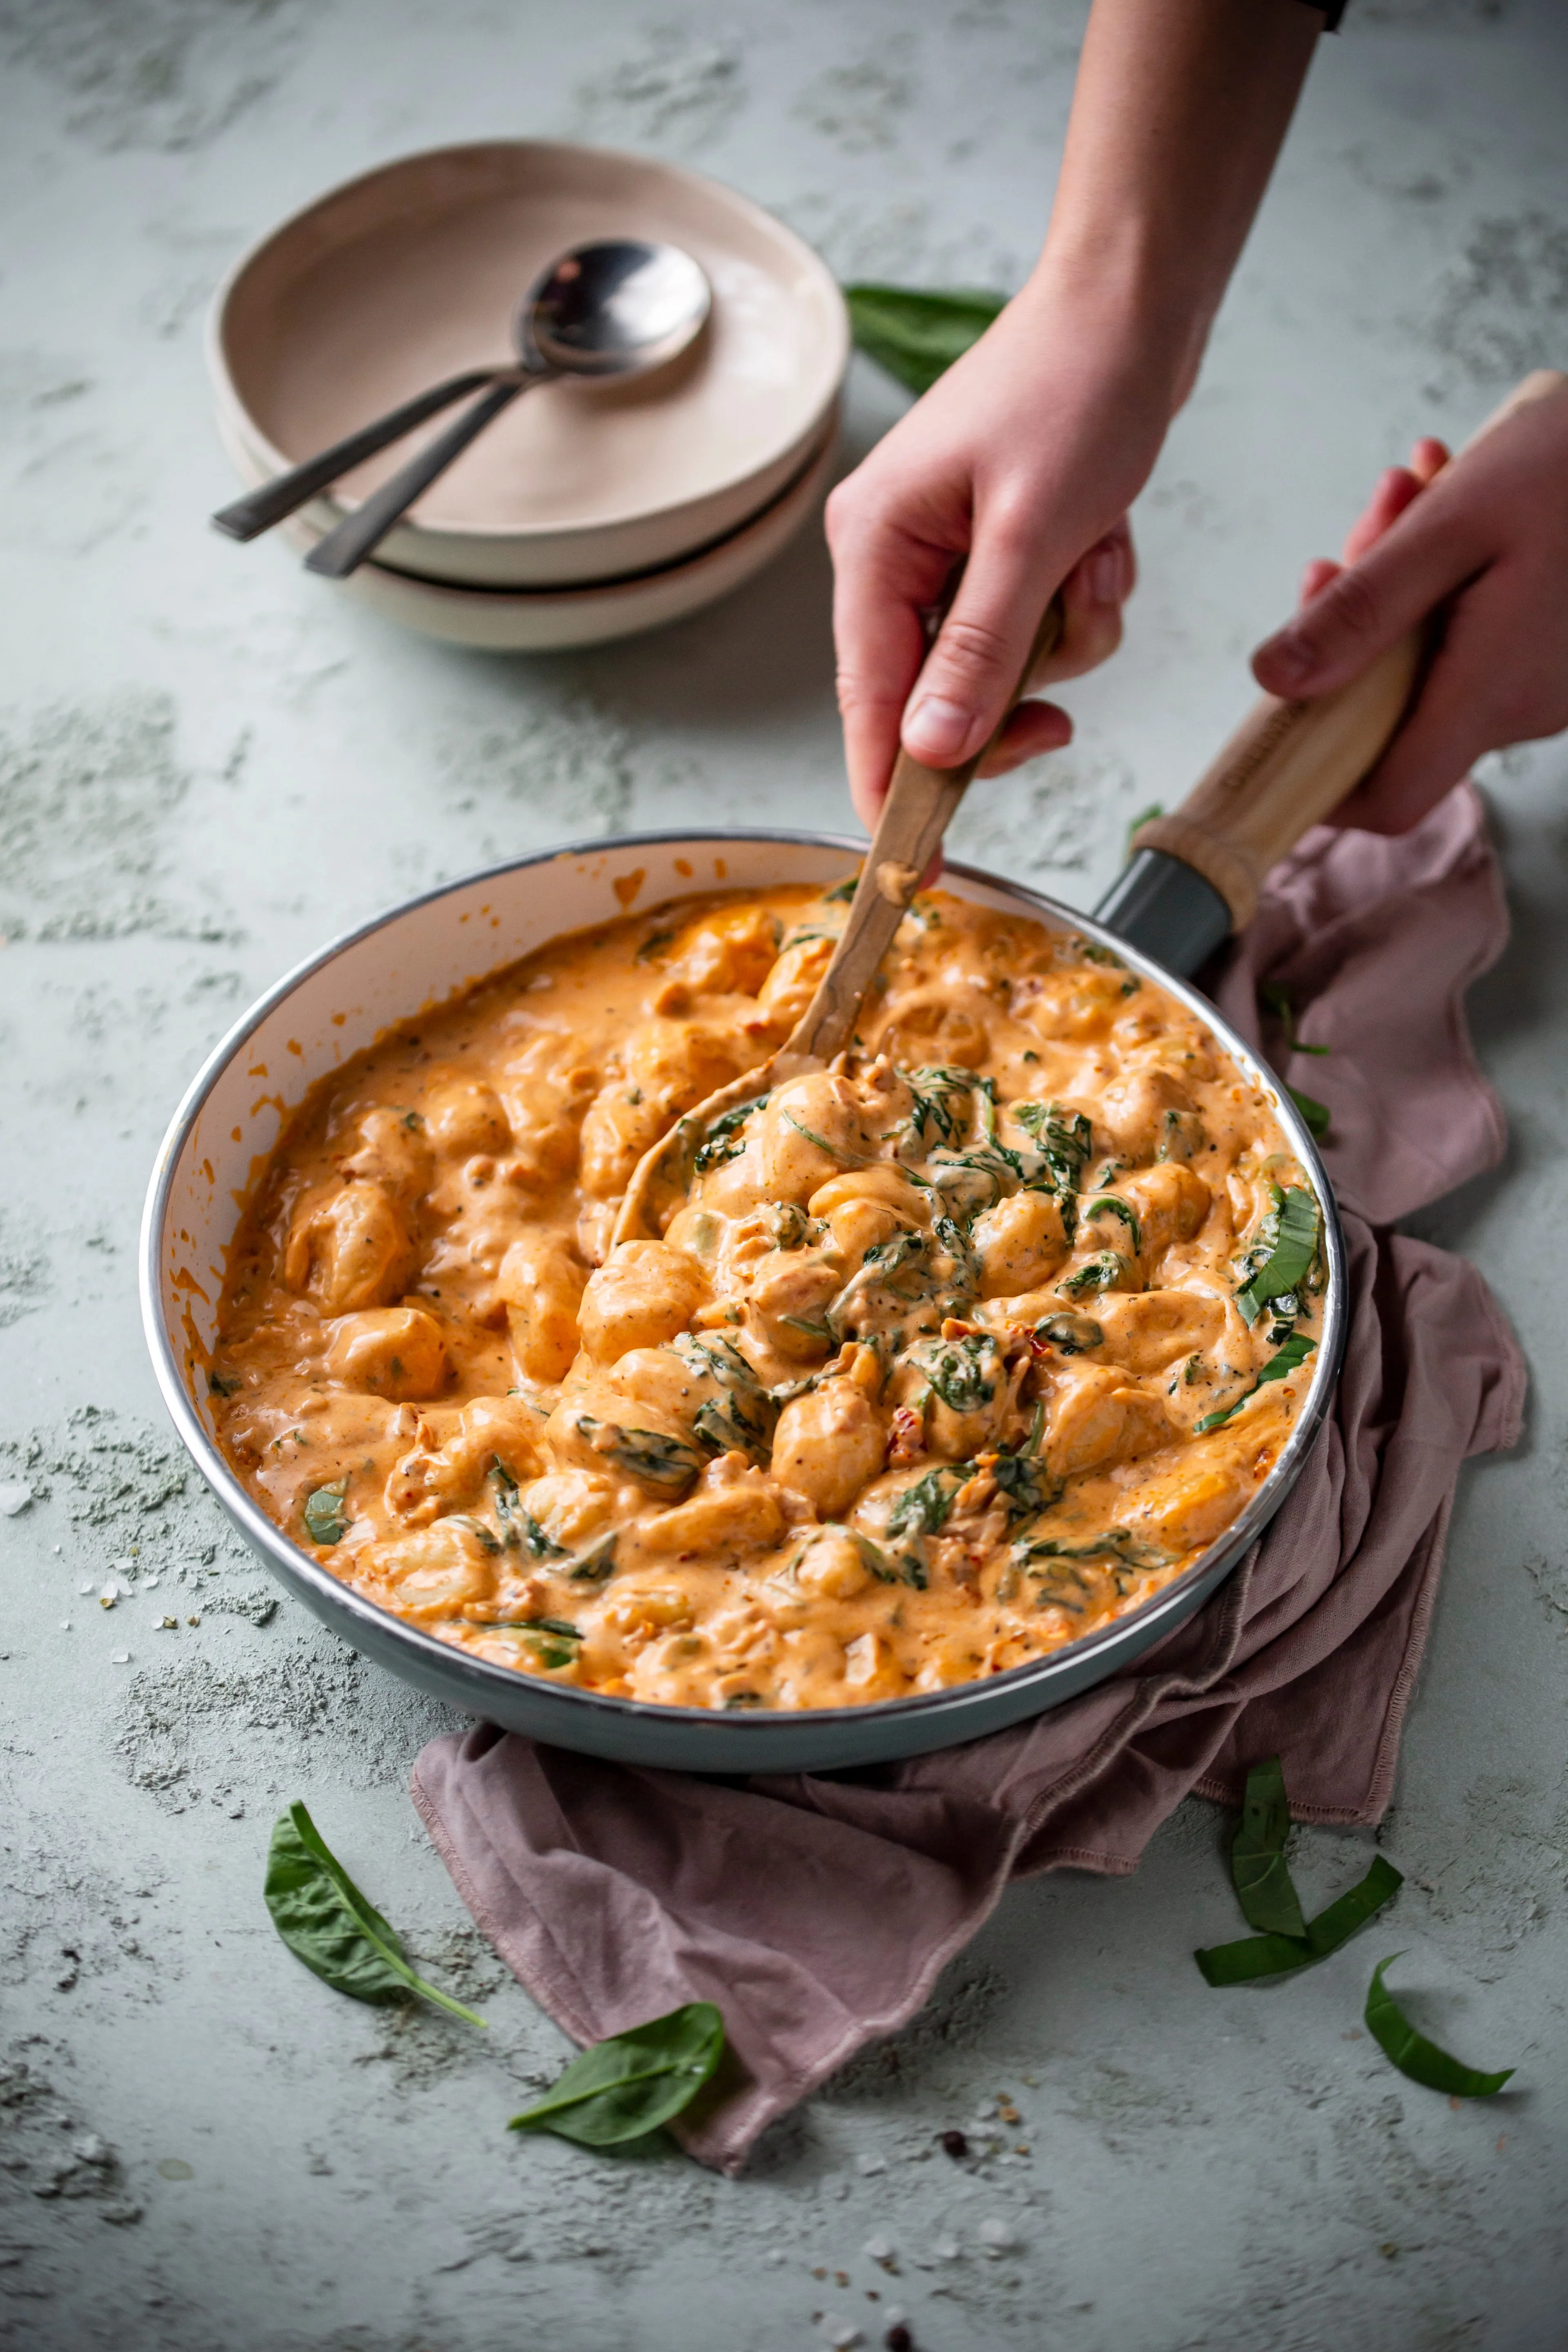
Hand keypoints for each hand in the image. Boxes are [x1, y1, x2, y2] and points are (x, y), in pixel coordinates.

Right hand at [826, 275, 1166, 832]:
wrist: (1133, 305)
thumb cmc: (1078, 390)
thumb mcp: (1031, 534)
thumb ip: (978, 652)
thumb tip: (931, 751)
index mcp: (873, 546)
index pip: (868, 703)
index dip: (892, 790)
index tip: (919, 869)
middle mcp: (893, 556)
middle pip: (934, 699)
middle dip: (1011, 699)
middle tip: (1060, 718)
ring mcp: (945, 554)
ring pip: (1000, 669)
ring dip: (1063, 636)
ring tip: (1093, 557)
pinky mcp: (997, 550)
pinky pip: (1036, 628)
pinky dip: (1079, 602)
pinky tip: (1101, 540)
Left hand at [1252, 378, 1567, 832]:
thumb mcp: (1452, 523)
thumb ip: (1361, 609)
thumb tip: (1273, 678)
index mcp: (1491, 694)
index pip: (1387, 801)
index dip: (1320, 783)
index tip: (1281, 720)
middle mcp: (1523, 710)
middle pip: (1393, 712)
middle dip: (1357, 623)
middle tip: (1368, 521)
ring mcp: (1548, 685)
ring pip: (1430, 661)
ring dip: (1401, 581)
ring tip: (1419, 484)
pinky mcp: (1560, 652)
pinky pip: (1476, 634)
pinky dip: (1449, 577)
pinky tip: (1456, 496)